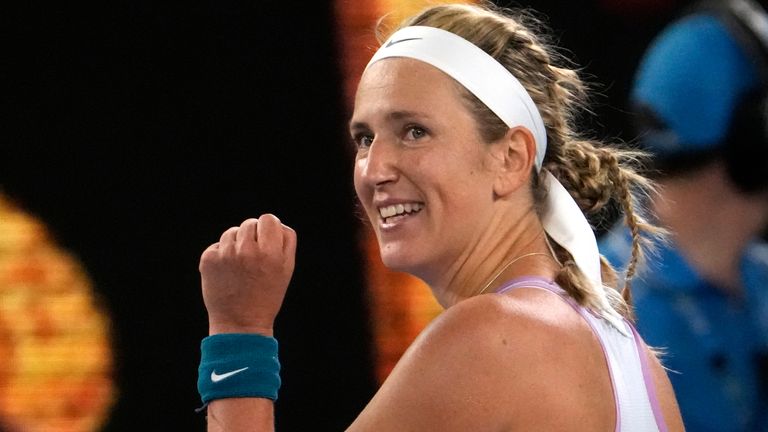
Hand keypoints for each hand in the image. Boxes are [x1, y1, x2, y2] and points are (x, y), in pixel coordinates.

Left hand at [199, 214, 296, 335]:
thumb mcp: (286, 269)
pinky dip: (222, 255)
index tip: (267, 240)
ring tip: (240, 267)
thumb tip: (275, 222)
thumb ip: (286, 240)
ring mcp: (226, 254)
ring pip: (232, 233)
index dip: (269, 228)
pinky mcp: (208, 259)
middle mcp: (247, 251)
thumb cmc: (267, 295)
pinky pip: (218, 245)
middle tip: (253, 259)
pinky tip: (227, 273)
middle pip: (249, 223)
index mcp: (270, 253)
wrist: (240, 323)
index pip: (268, 219)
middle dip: (252, 236)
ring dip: (236, 244)